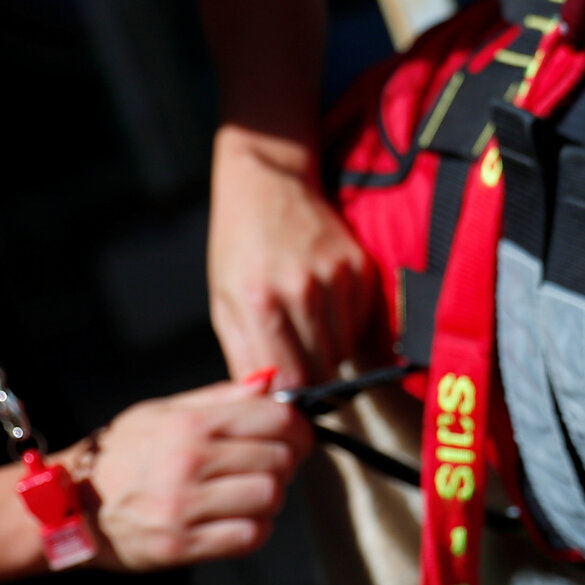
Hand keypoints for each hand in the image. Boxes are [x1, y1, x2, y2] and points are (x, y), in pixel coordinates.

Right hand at [85, 375, 310, 570]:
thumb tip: (270, 381)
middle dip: (285, 464)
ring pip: (270, 498)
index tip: (293, 436)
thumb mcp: (163, 411)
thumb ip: (220, 397)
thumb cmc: (122, 453)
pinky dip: (253, 529)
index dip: (297, 428)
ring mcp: (184, 506)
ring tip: (250, 494)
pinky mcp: (181, 545)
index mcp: (189, 425)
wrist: (70, 505)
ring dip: (270, 498)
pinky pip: (248, 537)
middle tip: (269, 466)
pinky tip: (236, 520)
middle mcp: (188, 462)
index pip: (276, 419)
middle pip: (280, 460)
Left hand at [207, 126, 375, 384]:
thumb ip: (244, 355)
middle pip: (322, 370)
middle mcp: (301, 290)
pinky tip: (322, 305)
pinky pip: (360, 323)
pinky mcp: (360, 268)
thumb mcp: (223, 301)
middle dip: (309, 378)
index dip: (290, 400)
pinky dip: (344, 326)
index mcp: (258, 301)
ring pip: (344, 350)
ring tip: (304, 327)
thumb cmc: (238, 246)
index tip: (286, 402)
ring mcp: (336, 277)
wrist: (268, 181)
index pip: (290, 380)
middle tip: (295, 365)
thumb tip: (268, 403)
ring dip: (328, 352)